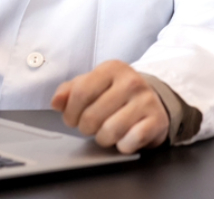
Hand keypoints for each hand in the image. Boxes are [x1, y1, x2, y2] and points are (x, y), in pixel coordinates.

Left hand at [51, 61, 168, 153]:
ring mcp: (146, 100)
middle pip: (92, 116)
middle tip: (91, 126)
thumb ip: (70, 91)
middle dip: (86, 128)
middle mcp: (131, 81)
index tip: (73, 118)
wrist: (152, 101)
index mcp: (112, 68)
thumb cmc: (116, 94)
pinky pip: (130, 141)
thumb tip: (56, 102)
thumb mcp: (92, 85)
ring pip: (110, 131)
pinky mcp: (157, 120)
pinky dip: (123, 145)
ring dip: (103, 138)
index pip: (80, 93)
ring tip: (107, 132)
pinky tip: (124, 138)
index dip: (71, 112)